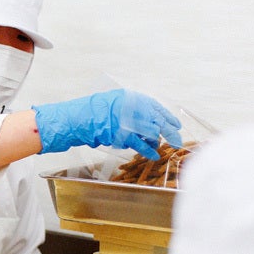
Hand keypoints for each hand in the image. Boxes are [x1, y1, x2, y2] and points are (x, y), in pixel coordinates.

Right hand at [32, 89, 182, 159]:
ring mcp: (126, 121)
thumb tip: (148, 120)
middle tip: (177, 140)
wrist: (75, 119)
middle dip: (169, 131)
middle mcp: (131, 107)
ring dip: (157, 142)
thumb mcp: (113, 105)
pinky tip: (154, 155)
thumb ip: (130, 111)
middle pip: (157, 120)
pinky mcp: (122, 135)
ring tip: (160, 148)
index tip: (176, 125)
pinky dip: (148, 150)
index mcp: (131, 98)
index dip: (167, 117)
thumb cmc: (91, 113)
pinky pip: (139, 144)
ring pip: (150, 133)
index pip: (156, 107)